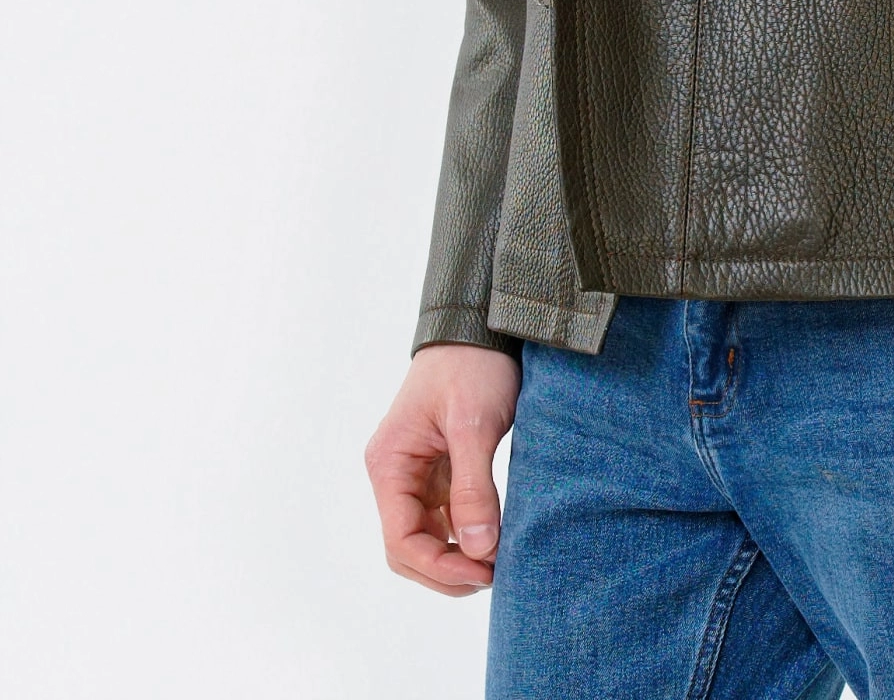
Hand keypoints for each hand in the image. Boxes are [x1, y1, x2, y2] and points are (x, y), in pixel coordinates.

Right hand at [365, 341, 520, 594]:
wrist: (483, 324)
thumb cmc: (473, 365)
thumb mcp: (475, 424)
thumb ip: (474, 488)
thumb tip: (480, 551)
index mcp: (390, 464)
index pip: (401, 540)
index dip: (439, 566)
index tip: (483, 571)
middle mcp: (395, 473)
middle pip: (409, 548)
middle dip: (446, 569)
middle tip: (494, 575)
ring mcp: (416, 473)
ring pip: (426, 537)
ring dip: (456, 556)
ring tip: (497, 563)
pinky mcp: (439, 469)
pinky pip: (444, 517)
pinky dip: (465, 535)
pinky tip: (493, 539)